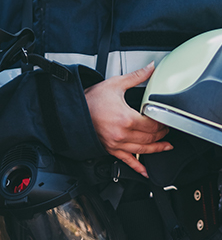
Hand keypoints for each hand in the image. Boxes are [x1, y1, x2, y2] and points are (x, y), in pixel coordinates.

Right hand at [85, 62, 171, 176]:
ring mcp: (116, 143)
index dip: (162, 122)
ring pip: (143, 150)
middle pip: (150, 138)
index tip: (165, 119)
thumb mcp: (115, 84)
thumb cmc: (90, 98)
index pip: (153, 125)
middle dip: (161, 134)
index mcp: (126, 118)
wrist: (73, 109)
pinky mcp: (110, 149)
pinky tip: (146, 171)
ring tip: (165, 146)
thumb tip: (150, 68)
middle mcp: (122, 134)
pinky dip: (138, 168)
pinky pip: (127, 161)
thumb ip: (136, 77)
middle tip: (166, 130)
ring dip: (157, 149)